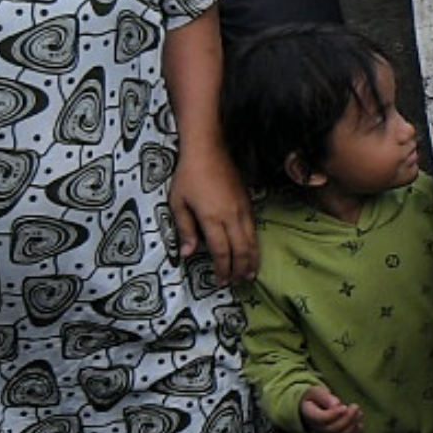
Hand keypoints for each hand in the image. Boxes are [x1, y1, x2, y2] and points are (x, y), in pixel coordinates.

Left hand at [170, 143, 257, 284]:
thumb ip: (185, 229)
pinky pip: (254, 229)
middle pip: (241, 250)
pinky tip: (253, 251)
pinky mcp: (248, 203)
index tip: (221, 282)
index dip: (222, 269)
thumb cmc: (188, 175)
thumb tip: (187, 254)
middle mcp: (231, 216)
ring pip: (252, 240)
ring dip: (252, 259)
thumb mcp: (178, 202)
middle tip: (237, 283)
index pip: (221, 251)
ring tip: (250, 274)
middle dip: (240, 269)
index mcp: (212, 218)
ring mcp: (243, 209)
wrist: (208, 149)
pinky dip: (255, 244)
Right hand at [298, 385, 365, 432]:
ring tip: (358, 413)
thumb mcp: (316, 391)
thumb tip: (337, 404)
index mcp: (309, 415)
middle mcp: (317, 428)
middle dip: (347, 418)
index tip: (344, 406)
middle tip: (355, 406)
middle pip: (331, 430)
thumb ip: (324, 396)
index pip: (321, 419)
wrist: (314, 407)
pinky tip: (358, 422)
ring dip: (352, 426)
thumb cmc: (315, 398)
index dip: (334, 414)